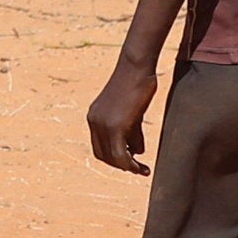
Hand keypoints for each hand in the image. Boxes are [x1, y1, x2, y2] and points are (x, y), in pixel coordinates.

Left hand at [85, 58, 156, 173]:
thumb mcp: (131, 111)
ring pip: (113, 157)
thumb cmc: (137, 84)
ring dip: (128, 167)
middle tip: (138, 169)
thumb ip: (130, 130)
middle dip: (121, 165)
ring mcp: (102, 123)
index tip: (130, 162)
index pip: (99, 146)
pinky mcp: (115, 125)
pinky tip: (142, 167)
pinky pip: (120, 154)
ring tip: (143, 170)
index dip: (114, 158)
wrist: (136, 67)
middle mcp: (94, 121)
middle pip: (103, 155)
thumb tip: (136, 152)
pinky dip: (130, 165)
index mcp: (94, 116)